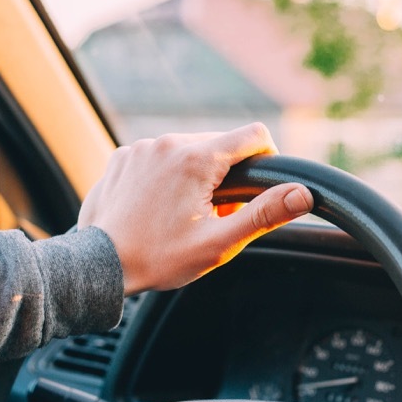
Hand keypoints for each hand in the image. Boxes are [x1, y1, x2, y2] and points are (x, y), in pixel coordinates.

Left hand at [77, 123, 313, 294]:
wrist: (98, 266)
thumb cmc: (158, 258)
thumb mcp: (218, 242)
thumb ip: (264, 214)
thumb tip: (303, 194)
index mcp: (196, 158)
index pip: (254, 135)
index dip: (267, 160)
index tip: (259, 189)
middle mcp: (167, 142)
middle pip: (220, 144)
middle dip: (228, 176)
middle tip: (216, 216)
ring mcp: (141, 148)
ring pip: (188, 150)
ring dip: (197, 175)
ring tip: (184, 215)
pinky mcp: (122, 157)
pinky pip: (159, 157)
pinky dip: (167, 176)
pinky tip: (158, 208)